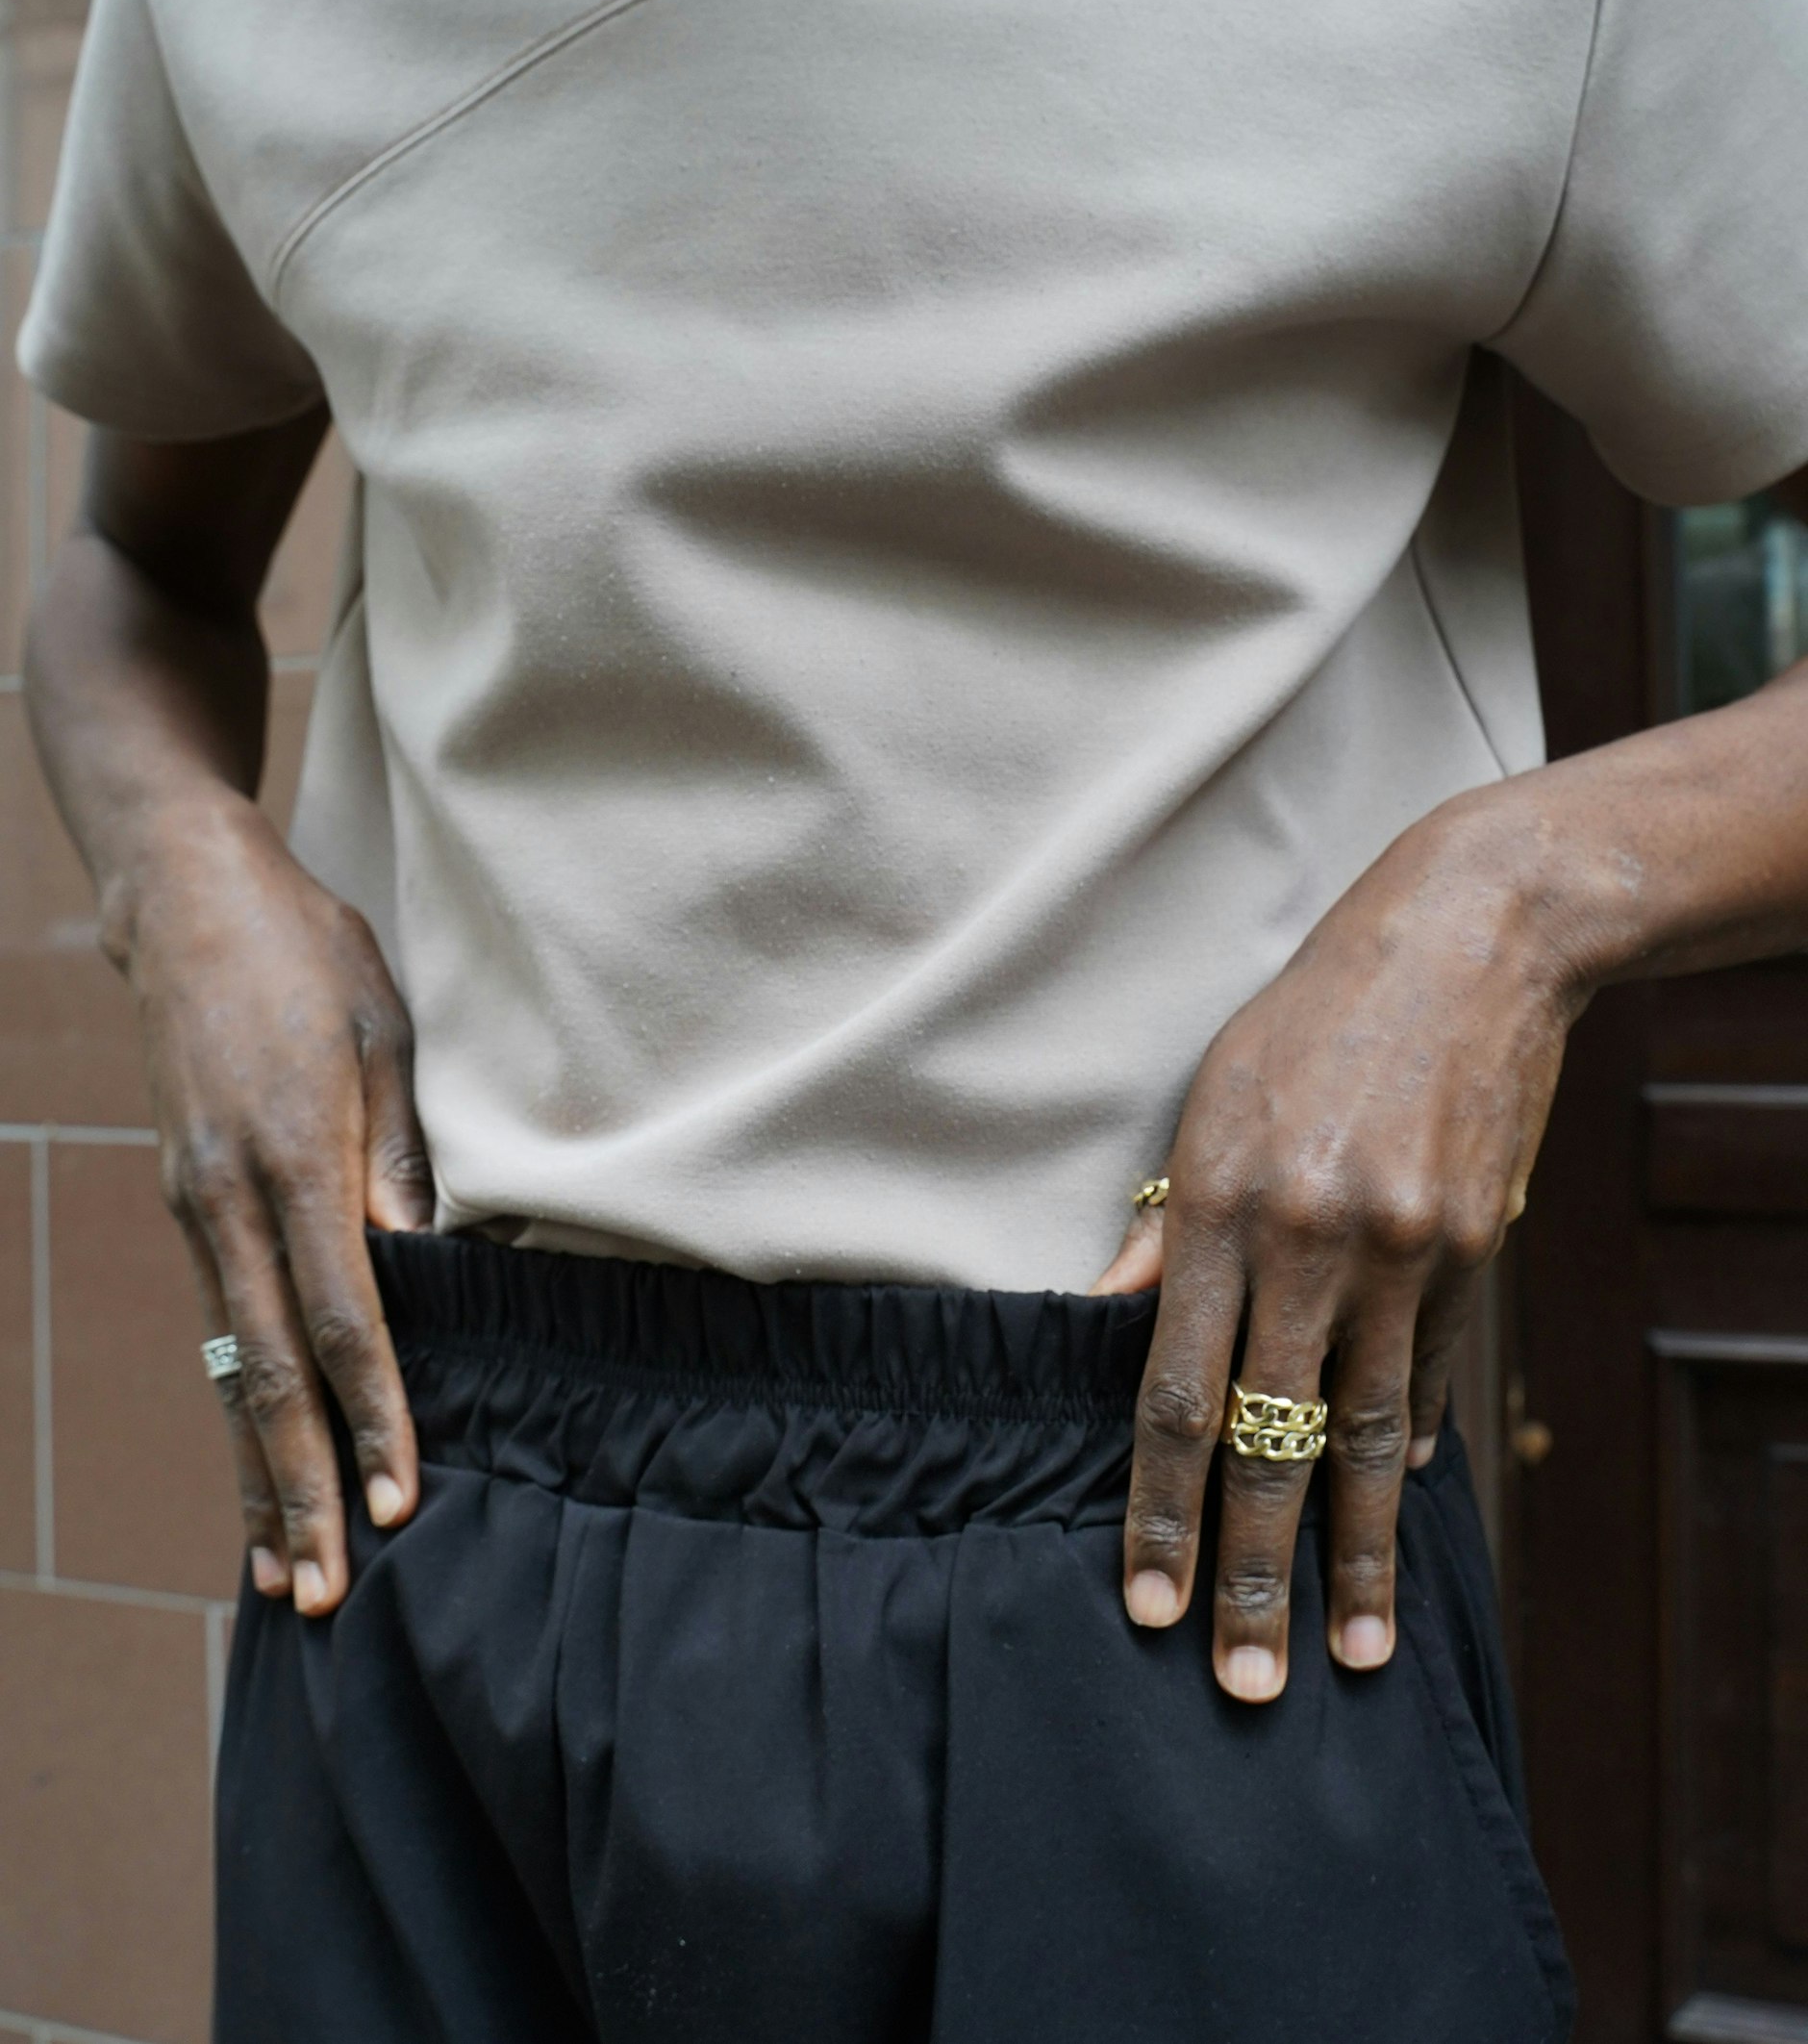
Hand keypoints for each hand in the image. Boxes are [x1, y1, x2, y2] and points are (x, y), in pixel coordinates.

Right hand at [108, 790, 431, 1614]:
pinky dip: (239, 1407)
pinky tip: (257, 1463)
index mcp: (293, 1158)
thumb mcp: (380, 1034)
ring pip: (231, 1367)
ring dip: (256, 1473)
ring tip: (283, 1568)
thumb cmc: (304, 956)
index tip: (404, 1497)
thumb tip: (431, 1263)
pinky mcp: (188, 1206)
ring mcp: (196, 1209)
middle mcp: (229, 1202)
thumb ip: (403, 1156)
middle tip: (327, 1593)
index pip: (344, 1318)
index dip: (377, 1415)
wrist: (184, 901)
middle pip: (268, 1374)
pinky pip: (221, 1327)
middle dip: (299, 1490)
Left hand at [1094, 792, 1584, 1699]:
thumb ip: (1163, 1230)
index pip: (1178, 1396)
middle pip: (1273, 1443)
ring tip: (1356, 1650)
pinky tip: (1399, 1509)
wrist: (1465, 947)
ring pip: (1371, 1437)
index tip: (1146, 1604)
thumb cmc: (1310, 1021)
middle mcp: (1315, 1246)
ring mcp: (1406, 1256)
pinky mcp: (1473, 1254)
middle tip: (1244, 1683)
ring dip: (1360, 1554)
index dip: (1158, 1512)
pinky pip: (1431, 1376)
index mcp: (1225, 1209)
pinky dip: (1411, 1447)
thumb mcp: (1210, 1105)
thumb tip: (1101, 1317)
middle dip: (1253, 1574)